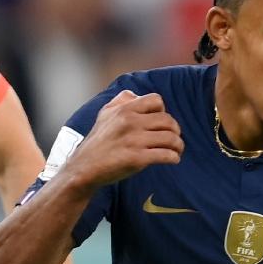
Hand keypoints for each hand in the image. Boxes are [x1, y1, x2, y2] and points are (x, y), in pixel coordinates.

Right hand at [68, 91, 183, 187]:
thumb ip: (121, 101)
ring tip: (177, 150)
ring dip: (178, 145)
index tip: (161, 123)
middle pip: (168, 120)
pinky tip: (173, 159)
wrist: (84, 168)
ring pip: (170, 138)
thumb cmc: (98, 143)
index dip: (163, 111)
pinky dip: (174, 157)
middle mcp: (130, 122)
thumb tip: (136, 95)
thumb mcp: (105, 115)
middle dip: (175, 130)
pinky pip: (165, 155)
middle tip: (174, 139)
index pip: (156, 100)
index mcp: (124, 109)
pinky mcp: (137, 159)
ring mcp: (134, 140)